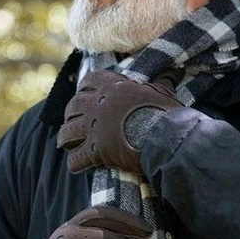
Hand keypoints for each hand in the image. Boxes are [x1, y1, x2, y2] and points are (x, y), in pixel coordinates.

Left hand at [57, 70, 182, 174]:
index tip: (85, 94)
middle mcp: (97, 104)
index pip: (90, 81)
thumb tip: (173, 72)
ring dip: (66, 138)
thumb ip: (160, 83)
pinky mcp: (95, 150)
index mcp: (113, 87)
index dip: (85, 89)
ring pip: (67, 131)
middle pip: (73, 106)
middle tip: (73, 122)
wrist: (165, 137)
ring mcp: (93, 127)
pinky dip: (75, 163)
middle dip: (71, 114)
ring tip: (66, 144)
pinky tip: (77, 166)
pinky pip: (76, 159)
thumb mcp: (162, 92)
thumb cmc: (166, 113)